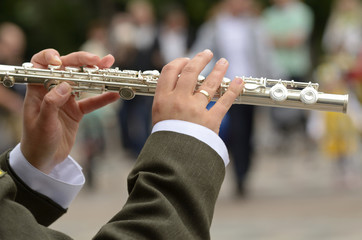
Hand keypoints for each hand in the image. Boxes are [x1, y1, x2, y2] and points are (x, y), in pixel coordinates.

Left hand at [21, 49, 119, 173]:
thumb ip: (51, 104)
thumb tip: (64, 85)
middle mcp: (52, 90)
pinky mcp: (76, 111)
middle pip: (68, 69)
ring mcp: (66, 100)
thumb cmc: (36, 142)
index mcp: (38, 90)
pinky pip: (92, 102)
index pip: (41, 65)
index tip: (60, 61)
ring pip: (82, 82)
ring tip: (109, 66)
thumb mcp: (42, 123)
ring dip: (96, 74)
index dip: (50, 57)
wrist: (43, 161)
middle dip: (82, 61)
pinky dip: (103, 98)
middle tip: (98, 60)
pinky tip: (114, 94)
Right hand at [152, 49, 243, 133]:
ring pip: (209, 83)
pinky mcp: (210, 121)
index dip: (179, 62)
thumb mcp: (158, 118)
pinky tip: (239, 81)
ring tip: (224, 62)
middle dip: (200, 59)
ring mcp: (195, 110)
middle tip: (207, 53)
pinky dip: (233, 90)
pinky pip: (224, 102)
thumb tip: (176, 85)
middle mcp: (178, 101)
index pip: (169, 71)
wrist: (173, 161)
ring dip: (218, 70)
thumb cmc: (166, 140)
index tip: (187, 60)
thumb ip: (166, 101)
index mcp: (162, 100)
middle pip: (190, 72)